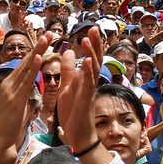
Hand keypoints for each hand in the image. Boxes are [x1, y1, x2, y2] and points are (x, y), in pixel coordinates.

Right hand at [0, 33, 50, 149]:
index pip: (25, 66)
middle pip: (26, 61)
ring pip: (27, 67)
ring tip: (47, 38)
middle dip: (38, 46)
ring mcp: (11, 90)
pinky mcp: (15, 98)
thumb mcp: (17, 111)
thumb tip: (28, 99)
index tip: (44, 41)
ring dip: (38, 51)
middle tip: (49, 32)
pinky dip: (32, 67)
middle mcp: (9, 85)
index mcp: (10, 87)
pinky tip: (38, 56)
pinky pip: (26, 80)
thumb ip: (22, 102)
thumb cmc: (6, 130)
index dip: (35, 53)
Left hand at [56, 27, 102, 150]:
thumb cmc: (73, 112)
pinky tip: (87, 62)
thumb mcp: (67, 87)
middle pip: (95, 61)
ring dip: (91, 54)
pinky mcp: (85, 101)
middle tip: (95, 28)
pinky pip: (88, 86)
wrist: (76, 135)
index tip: (90, 30)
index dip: (91, 45)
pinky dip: (88, 73)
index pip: (89, 58)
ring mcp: (88, 92)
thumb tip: (67, 52)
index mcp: (83, 80)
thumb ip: (67, 70)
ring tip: (89, 40)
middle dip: (95, 45)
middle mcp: (89, 84)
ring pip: (93, 71)